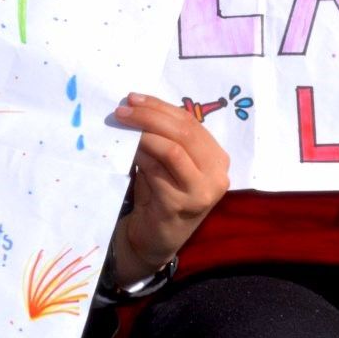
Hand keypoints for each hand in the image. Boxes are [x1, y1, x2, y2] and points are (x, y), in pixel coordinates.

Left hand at [107, 93, 229, 282]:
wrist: (155, 239)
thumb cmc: (160, 195)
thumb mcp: (167, 162)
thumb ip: (164, 137)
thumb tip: (136, 106)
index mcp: (217, 158)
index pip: (190, 122)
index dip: (160, 106)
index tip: (134, 98)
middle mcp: (217, 174)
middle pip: (184, 132)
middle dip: (150, 116)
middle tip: (123, 110)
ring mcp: (202, 192)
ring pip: (172, 149)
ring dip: (143, 134)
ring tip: (121, 127)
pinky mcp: (181, 205)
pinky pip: (157, 170)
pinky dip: (140, 156)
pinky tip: (126, 152)